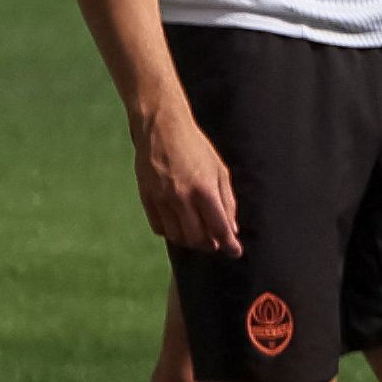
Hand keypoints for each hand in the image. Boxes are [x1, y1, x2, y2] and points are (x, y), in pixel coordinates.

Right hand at [133, 98, 239, 255]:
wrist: (161, 128)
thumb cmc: (196, 148)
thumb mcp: (220, 171)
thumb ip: (227, 201)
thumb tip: (231, 229)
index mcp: (204, 190)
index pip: (219, 228)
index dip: (229, 244)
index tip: (235, 252)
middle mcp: (181, 197)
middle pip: (197, 237)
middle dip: (210, 245)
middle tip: (216, 243)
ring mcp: (161, 198)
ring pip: (177, 236)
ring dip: (191, 241)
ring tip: (199, 236)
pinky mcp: (146, 197)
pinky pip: (158, 227)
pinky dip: (171, 232)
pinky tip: (179, 227)